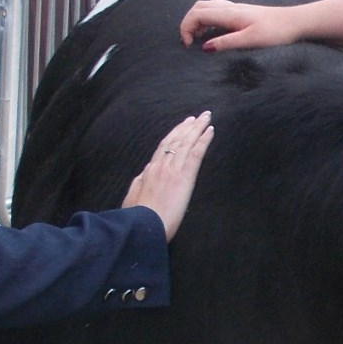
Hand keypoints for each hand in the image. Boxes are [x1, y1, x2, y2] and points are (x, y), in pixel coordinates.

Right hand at [122, 112, 212, 239]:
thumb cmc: (138, 218)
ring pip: (186, 142)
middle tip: (196, 117)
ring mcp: (172, 169)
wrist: (143, 226)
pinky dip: (203, 140)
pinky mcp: (184, 176)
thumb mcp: (132, 197)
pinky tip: (210, 130)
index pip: (163, 148)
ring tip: (205, 117)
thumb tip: (144, 173)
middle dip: (186, 127)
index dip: (173, 135)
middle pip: (176, 141)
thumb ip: (139, 183)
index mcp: (149, 172)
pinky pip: (196, 153)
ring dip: (197, 128)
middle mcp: (161, 166)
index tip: (181, 127)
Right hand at [179, 0, 308, 51]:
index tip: (189, 46)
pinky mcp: (242, 12)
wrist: (295, 22)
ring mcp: (236, 8)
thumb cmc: (277, 31)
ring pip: (207, 7)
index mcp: (229, 14)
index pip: (197, 14)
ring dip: (197, 20)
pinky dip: (207, 19)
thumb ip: (227, 42)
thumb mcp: (251, 40)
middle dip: (188, 23)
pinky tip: (214, 32)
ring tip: (198, 38)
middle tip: (189, 42)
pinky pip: (217, 10)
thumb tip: (205, 47)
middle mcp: (230, 8)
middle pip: (198, 7)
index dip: (186, 28)